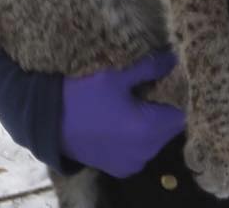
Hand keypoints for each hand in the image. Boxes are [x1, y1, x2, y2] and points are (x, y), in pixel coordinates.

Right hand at [60, 52, 185, 176]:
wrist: (47, 121)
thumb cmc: (83, 95)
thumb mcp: (117, 75)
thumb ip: (151, 68)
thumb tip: (174, 59)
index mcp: (147, 130)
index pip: (181, 114)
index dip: (178, 95)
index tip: (170, 80)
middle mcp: (143, 153)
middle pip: (169, 128)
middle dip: (164, 108)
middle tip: (152, 87)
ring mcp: (131, 164)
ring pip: (155, 140)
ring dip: (151, 122)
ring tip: (137, 101)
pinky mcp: (118, 168)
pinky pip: (140, 150)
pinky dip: (138, 136)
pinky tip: (125, 118)